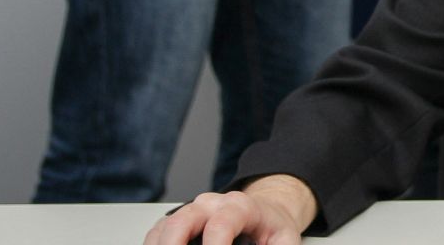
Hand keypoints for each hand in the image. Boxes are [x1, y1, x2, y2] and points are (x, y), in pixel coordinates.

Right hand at [143, 177, 313, 244]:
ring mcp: (192, 211)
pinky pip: (157, 233)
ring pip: (165, 227)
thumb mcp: (285, 239)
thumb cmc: (272, 227)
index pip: (221, 224)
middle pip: (183, 220)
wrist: (266, 211)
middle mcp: (211, 204)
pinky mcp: (179, 221)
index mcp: (240, 206)